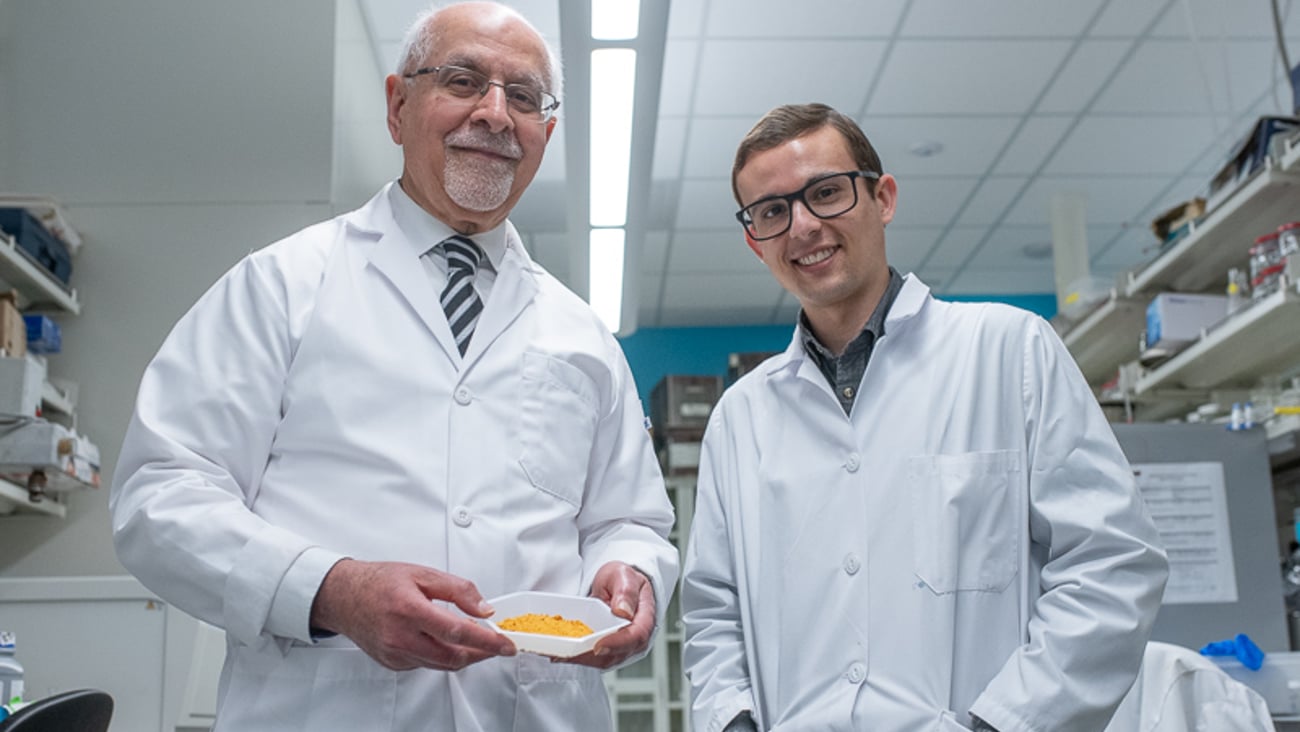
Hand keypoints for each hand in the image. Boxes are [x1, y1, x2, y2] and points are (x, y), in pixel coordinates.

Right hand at [310, 558, 514, 670]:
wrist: (344, 597)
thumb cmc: (380, 582)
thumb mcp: (423, 573)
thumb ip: (458, 590)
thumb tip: (484, 609)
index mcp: (409, 609)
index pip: (457, 631)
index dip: (487, 641)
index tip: (506, 645)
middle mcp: (400, 636)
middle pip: (452, 656)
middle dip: (480, 653)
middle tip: (496, 645)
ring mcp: (395, 654)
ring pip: (441, 664)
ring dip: (463, 656)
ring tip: (476, 642)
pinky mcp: (392, 663)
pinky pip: (425, 664)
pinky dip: (441, 655)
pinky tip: (444, 642)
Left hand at [562, 561, 654, 669]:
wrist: (616, 585)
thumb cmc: (623, 580)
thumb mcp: (623, 575)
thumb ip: (625, 591)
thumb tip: (623, 611)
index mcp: (644, 619)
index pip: (636, 636)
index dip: (617, 644)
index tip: (598, 646)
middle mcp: (635, 639)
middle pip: (617, 654)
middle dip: (591, 657)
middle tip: (569, 654)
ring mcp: (621, 647)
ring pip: (603, 660)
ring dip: (581, 660)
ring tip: (560, 654)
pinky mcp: (607, 651)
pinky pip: (593, 659)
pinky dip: (577, 657)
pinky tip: (561, 653)